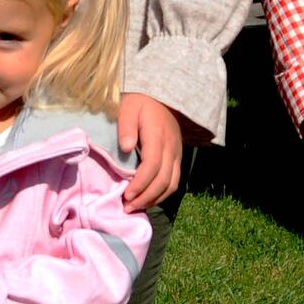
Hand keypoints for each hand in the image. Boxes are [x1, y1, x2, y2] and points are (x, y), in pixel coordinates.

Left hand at [118, 93, 182, 209]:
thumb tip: (126, 148)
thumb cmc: (139, 102)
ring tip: (137, 207)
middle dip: (146, 197)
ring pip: (172, 184)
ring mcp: (177, 153)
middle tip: (128, 207)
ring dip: (155, 199)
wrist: (159, 96)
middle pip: (164, 180)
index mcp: (158, 135)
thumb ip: (126, 126)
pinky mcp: (177, 157)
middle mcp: (171, 147)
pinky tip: (148, 199)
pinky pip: (174, 181)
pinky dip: (162, 194)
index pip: (152, 166)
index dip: (140, 184)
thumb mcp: (128, 107)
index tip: (126, 195)